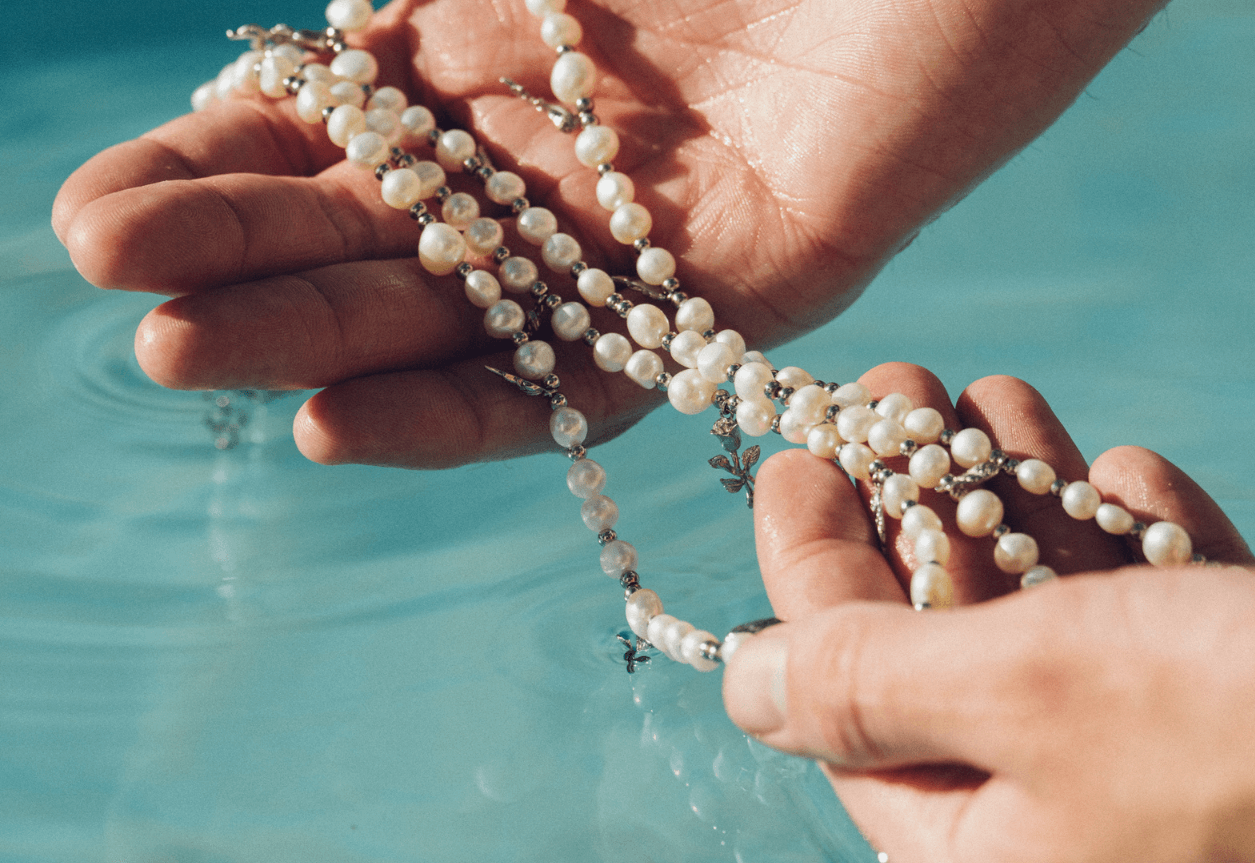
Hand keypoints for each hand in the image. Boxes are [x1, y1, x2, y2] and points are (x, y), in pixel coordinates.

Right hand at [52, 0, 1166, 466]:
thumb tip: (316, 6)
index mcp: (514, 37)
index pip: (339, 126)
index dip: (222, 166)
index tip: (104, 206)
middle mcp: (570, 145)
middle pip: (381, 229)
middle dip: (241, 256)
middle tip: (120, 289)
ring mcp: (652, 230)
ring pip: (464, 315)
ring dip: (319, 339)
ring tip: (183, 356)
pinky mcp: (747, 290)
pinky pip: (594, 375)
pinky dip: (474, 406)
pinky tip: (340, 418)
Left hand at [723, 363, 1254, 861]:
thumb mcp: (1024, 692)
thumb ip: (869, 684)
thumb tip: (740, 687)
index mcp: (975, 849)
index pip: (842, 697)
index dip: (806, 567)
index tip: (795, 456)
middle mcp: (1054, 826)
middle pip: (943, 647)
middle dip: (916, 507)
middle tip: (895, 390)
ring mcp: (1152, 780)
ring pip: (1049, 622)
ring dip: (1018, 502)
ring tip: (989, 397)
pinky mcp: (1242, 736)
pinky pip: (1154, 631)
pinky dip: (1127, 548)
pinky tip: (1114, 471)